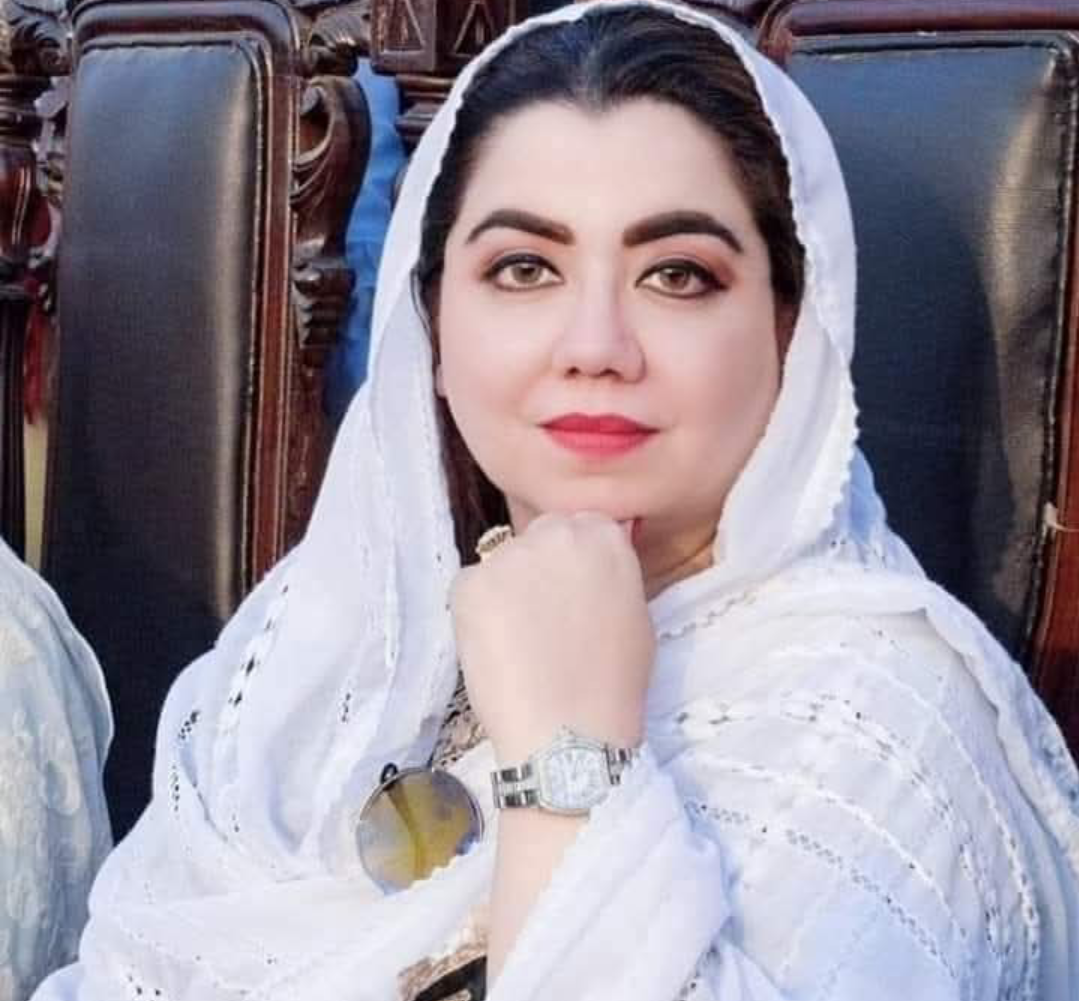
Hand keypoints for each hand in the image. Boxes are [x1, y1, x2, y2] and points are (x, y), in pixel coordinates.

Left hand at [449, 512, 654, 762]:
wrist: (568, 734)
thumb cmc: (613, 684)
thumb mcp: (636, 614)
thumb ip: (612, 574)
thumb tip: (593, 565)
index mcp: (603, 536)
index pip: (582, 524)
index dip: (574, 559)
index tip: (572, 588)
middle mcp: (555, 534)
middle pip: (540, 535)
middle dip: (541, 565)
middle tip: (544, 614)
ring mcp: (507, 556)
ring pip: (503, 562)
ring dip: (509, 589)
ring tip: (519, 640)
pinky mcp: (468, 583)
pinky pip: (471, 587)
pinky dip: (478, 613)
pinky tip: (496, 648)